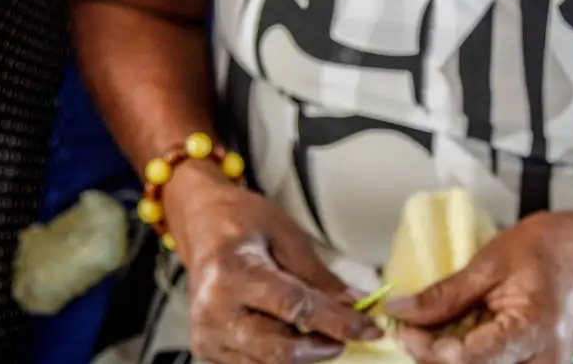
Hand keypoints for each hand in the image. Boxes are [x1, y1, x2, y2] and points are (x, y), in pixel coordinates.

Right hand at [164, 162, 382, 363]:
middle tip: (349, 336)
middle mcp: (213, 311)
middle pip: (280, 348)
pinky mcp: (209, 351)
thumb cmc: (242, 222)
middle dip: (322, 347)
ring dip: (305, 354)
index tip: (369, 328)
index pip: (295, 308)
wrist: (204, 227)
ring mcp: (208, 336)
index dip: (338, 322)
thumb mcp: (287, 235)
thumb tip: (357, 304)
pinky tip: (298, 337)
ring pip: (269, 363)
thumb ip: (320, 277)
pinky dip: (283, 356)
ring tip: (325, 334)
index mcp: (232, 273)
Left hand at [386, 211, 572, 363]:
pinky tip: (458, 336)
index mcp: (532, 331)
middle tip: (413, 327)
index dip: (425, 347)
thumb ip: (446, 294)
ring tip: (437, 328)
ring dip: (448, 358)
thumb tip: (400, 312)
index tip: (402, 326)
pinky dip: (467, 357)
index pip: (465, 360)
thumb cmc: (552, 248)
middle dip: (432, 356)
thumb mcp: (492, 261)